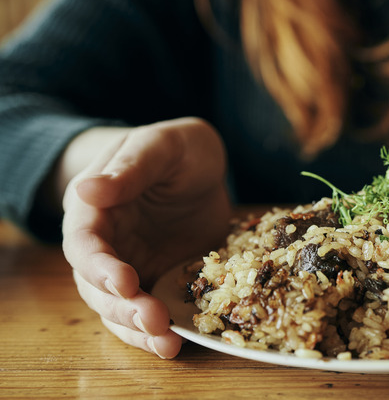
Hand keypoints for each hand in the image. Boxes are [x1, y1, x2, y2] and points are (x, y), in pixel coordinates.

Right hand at [61, 117, 231, 357]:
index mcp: (94, 208)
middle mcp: (105, 243)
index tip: (125, 281)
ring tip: (167, 343)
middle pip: (97, 286)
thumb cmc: (179, 149)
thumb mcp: (162, 146)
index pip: (85, 243)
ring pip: (118, 307)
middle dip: (122, 306)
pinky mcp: (157, 280)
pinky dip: (155, 332)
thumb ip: (132, 168)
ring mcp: (130, 265)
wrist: (201, 167)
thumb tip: (86, 191)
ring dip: (138, 328)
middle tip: (153, 319)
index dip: (100, 266)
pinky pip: (148, 312)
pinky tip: (174, 344)